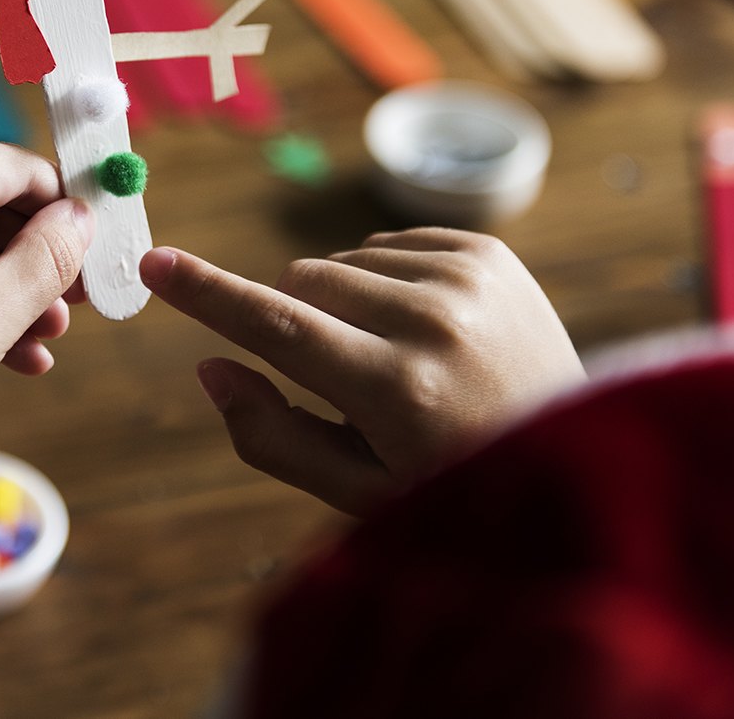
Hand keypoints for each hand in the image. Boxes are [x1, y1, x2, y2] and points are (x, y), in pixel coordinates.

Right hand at [142, 228, 583, 515]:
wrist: (580, 457)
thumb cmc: (452, 485)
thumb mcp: (357, 490)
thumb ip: (272, 435)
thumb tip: (210, 367)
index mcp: (395, 390)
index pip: (276, 325)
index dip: (206, 295)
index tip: (153, 263)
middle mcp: (434, 322)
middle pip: (301, 281)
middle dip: (296, 320)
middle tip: (347, 380)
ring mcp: (468, 278)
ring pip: (343, 261)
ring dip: (346, 303)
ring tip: (404, 361)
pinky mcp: (489, 250)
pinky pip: (389, 244)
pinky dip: (387, 282)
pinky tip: (428, 331)